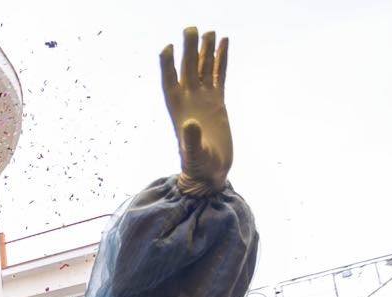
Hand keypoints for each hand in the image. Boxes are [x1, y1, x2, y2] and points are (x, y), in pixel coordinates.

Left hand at [159, 27, 231, 194]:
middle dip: (189, 49)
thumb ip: (190, 140)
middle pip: (188, 69)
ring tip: (210, 31)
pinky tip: (224, 43)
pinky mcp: (218, 101)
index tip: (168, 47)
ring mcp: (204, 99)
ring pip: (204, 68)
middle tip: (191, 28)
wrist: (210, 172)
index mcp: (178, 109)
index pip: (169, 81)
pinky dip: (221, 60)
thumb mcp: (193, 154)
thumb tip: (190, 123)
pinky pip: (219, 75)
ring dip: (206, 50)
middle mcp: (190, 100)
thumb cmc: (198, 166)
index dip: (167, 64)